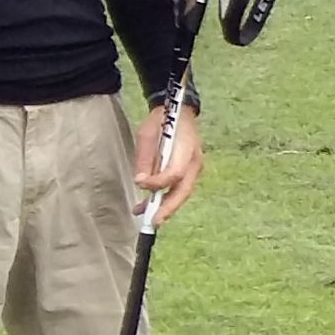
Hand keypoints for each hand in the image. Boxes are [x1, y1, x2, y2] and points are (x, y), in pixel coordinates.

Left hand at [131, 104, 204, 224]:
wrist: (179, 112)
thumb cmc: (162, 120)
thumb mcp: (147, 134)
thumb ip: (145, 158)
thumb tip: (140, 182)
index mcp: (187, 149)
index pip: (175, 173)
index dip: (158, 182)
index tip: (140, 184)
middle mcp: (195, 162)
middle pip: (183, 190)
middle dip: (168, 208)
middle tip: (154, 222)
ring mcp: (194, 168)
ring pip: (182, 193)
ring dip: (165, 206)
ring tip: (145, 215)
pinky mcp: (189, 171)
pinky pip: (179, 188)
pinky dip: (166, 198)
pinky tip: (149, 205)